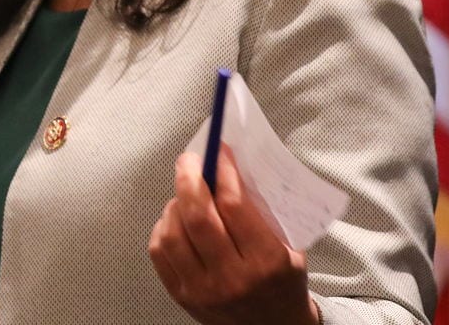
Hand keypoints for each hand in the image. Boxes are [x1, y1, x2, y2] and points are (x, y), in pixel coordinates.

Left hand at [148, 147, 319, 324]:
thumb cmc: (283, 281)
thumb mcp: (289, 245)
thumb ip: (263, 210)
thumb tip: (229, 164)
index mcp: (266, 262)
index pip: (234, 205)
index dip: (223, 170)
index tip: (219, 151)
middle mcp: (232, 279)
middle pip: (197, 217)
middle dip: (189, 178)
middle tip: (189, 160)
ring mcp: (203, 291)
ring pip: (172, 233)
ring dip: (175, 204)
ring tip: (186, 194)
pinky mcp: (182, 297)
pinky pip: (159, 251)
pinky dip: (163, 227)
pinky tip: (176, 219)